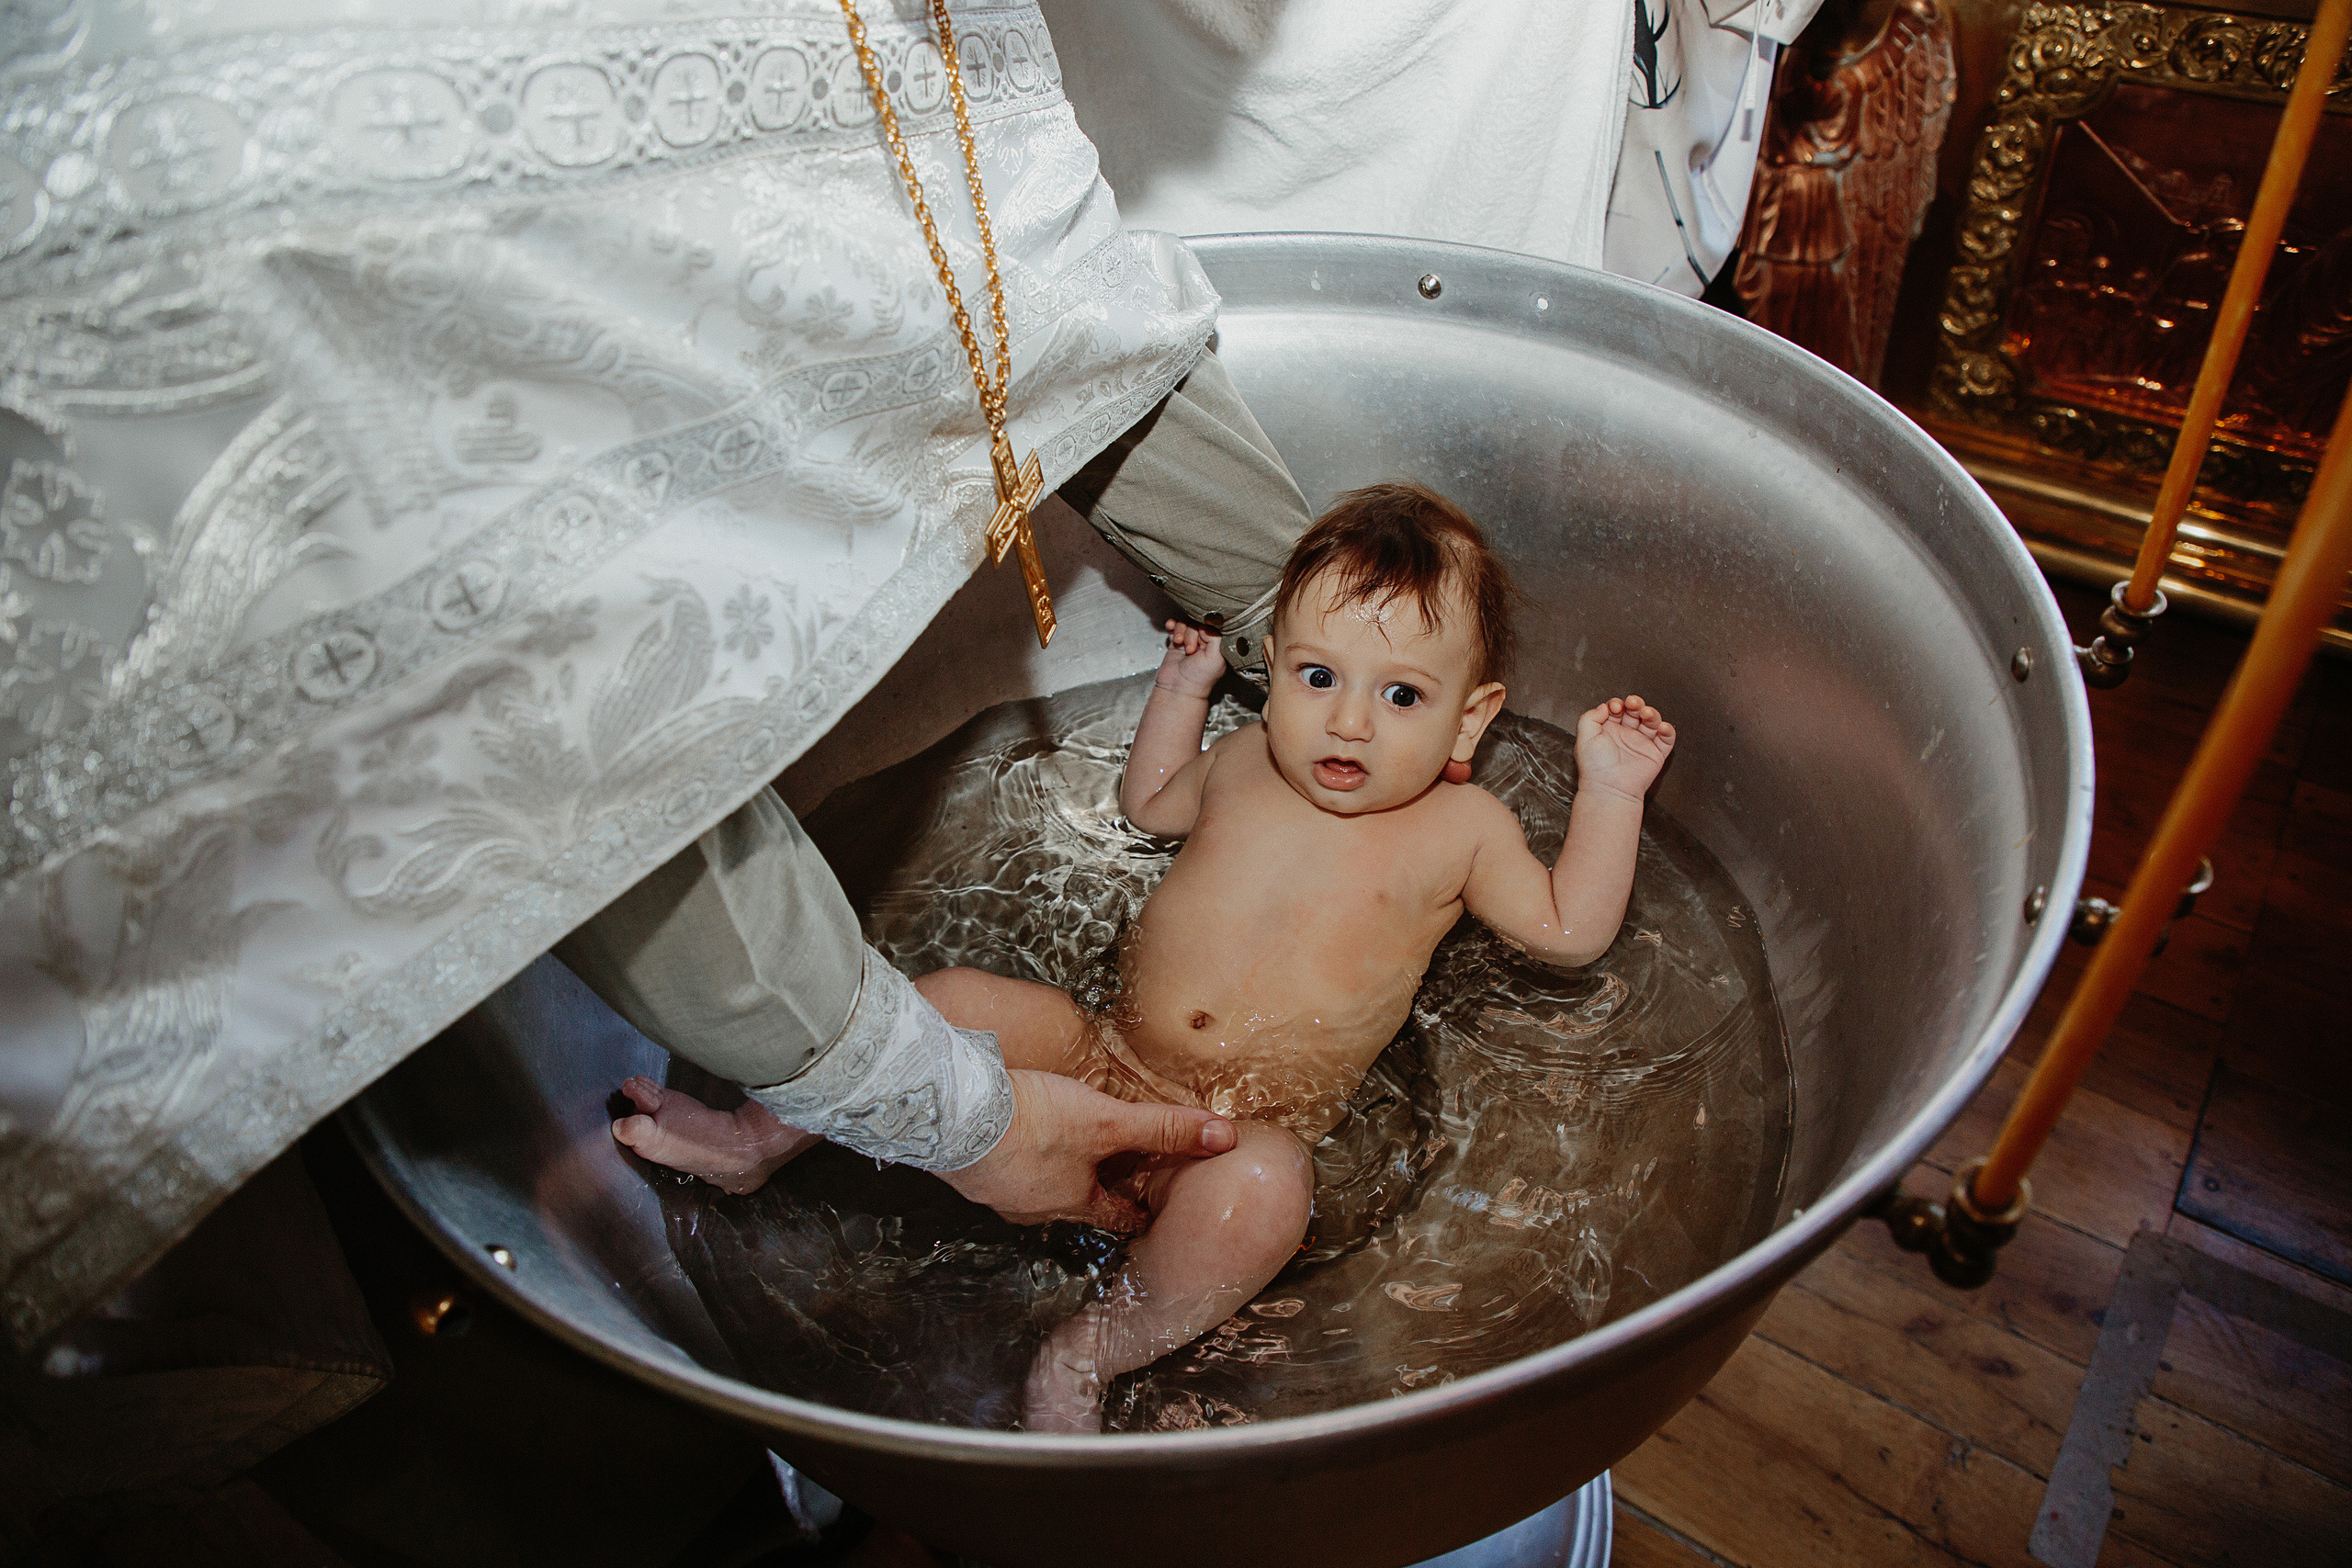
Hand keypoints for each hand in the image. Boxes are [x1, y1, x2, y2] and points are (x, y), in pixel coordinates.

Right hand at [940, 1069, 1235, 1230]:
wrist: (952, 1114)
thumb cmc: (1031, 1123)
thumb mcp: (1107, 1122)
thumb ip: (1164, 1128)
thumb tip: (1224, 1137)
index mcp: (1072, 1202)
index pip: (1114, 1216)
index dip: (1134, 1212)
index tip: (1147, 1215)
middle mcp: (1034, 1207)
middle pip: (1073, 1201)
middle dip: (1091, 1189)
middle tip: (1107, 1176)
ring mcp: (997, 1192)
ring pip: (1035, 1188)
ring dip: (1050, 1174)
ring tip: (1060, 1153)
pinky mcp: (968, 1169)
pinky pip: (1001, 1169)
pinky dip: (1014, 1156)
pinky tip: (1010, 1138)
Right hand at [1154, 620, 1224, 699]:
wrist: (1178, 689)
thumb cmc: (1199, 679)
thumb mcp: (1216, 658)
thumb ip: (1216, 638)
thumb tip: (1206, 625)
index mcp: (1218, 646)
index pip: (1213, 625)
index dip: (1205, 628)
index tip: (1202, 637)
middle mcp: (1205, 643)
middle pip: (1197, 623)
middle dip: (1191, 634)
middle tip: (1190, 650)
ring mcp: (1190, 642)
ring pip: (1186, 624)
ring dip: (1181, 631)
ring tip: (1179, 644)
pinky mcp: (1177, 643)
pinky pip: (1175, 627)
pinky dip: (1173, 624)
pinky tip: (1171, 626)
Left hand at [1575, 693, 1675, 801]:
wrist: (1609, 788)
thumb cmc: (1595, 766)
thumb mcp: (1584, 738)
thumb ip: (1590, 717)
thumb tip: (1604, 706)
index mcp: (1609, 730)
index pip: (1617, 709)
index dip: (1618, 704)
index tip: (1615, 707)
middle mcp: (1626, 735)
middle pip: (1636, 711)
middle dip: (1636, 704)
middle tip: (1632, 703)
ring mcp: (1642, 744)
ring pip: (1652, 722)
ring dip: (1652, 714)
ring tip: (1646, 714)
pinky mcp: (1656, 754)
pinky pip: (1666, 740)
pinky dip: (1668, 731)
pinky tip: (1662, 727)